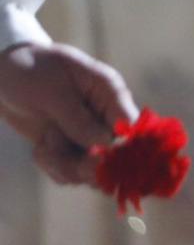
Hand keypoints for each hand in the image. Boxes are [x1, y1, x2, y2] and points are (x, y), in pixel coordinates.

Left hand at [0, 41, 137, 184]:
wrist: (5, 73)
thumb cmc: (31, 71)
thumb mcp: (53, 92)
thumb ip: (77, 118)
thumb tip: (104, 143)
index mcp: (110, 92)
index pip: (130, 124)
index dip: (121, 146)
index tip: (95, 157)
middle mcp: (105, 116)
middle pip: (115, 154)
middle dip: (87, 163)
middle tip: (58, 155)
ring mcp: (88, 133)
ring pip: (91, 169)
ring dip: (64, 165)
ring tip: (44, 146)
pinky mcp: (69, 148)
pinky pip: (69, 173)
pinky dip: (53, 167)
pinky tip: (40, 149)